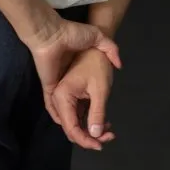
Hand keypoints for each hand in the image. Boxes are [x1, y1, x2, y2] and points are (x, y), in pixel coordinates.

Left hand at [27, 14, 120, 133]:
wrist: (53, 32)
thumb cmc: (74, 35)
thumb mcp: (97, 37)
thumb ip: (111, 48)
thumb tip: (119, 65)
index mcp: (82, 79)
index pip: (91, 106)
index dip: (101, 118)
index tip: (110, 129)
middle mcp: (71, 86)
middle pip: (80, 115)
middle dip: (92, 129)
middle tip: (104, 137)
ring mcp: (59, 88)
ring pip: (68, 115)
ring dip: (79, 128)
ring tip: (91, 137)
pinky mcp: (49, 88)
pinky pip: (53, 108)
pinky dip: (62, 119)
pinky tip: (72, 129)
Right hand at [51, 48, 116, 150]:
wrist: (95, 45)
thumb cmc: (97, 64)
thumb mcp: (100, 90)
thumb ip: (97, 114)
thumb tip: (96, 135)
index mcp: (62, 96)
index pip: (71, 127)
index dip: (85, 140)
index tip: (101, 145)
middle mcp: (59, 98)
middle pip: (71, 126)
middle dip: (89, 136)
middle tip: (109, 137)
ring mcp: (65, 96)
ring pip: (75, 121)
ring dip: (91, 128)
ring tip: (109, 130)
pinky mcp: (72, 95)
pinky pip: (78, 113)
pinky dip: (90, 119)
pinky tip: (104, 122)